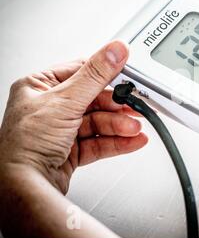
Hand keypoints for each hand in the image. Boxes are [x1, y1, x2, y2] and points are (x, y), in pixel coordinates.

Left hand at [0, 41, 147, 193]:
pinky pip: (99, 142)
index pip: (81, 72)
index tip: (128, 76)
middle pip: (94, 100)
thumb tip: (114, 50)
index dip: (106, 75)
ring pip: (99, 123)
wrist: (24, 187)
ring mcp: (60, 130)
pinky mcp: (70, 150)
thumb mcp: (65, 101)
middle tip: (135, 107)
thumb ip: (95, 75)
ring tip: (135, 129)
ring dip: (119, 126)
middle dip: (117, 108)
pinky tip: (132, 140)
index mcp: (39, 86)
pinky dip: (117, 142)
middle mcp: (49, 107)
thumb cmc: (25, 144)